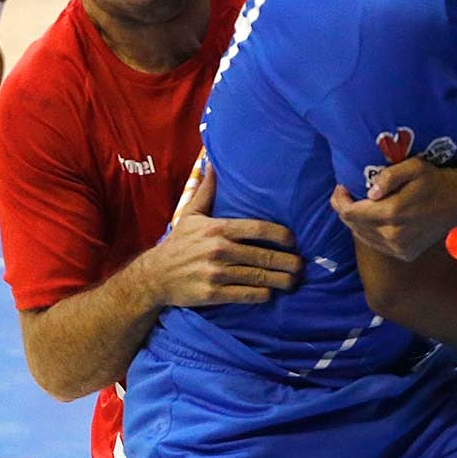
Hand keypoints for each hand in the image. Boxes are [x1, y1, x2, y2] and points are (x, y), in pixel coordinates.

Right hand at [145, 165, 302, 306]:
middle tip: (302, 265)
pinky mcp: (213, 294)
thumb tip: (213, 163)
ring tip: (293, 281)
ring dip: (282, 280)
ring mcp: (217, 273)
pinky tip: (270, 293)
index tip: (294, 241)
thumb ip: (207, 190)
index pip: (259, 229)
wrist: (154, 276)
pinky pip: (247, 295)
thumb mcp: (190, 214)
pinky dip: (263, 294)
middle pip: (265, 256)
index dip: (282, 235)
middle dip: (289, 262)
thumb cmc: (178, 243)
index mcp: (218, 229)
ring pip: (260, 277)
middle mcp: (220, 250)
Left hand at [329, 159, 456, 262]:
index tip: (341, 188)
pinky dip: (369, 232)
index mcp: (392, 214)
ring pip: (363, 237)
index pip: (350, 213)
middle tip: (346, 195)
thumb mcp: (414, 167)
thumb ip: (389, 176)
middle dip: (345, 209)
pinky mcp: (405, 254)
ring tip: (359, 206)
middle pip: (354, 226)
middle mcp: (393, 236)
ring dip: (357, 221)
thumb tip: (369, 193)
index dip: (340, 200)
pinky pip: (376, 244)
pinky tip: (373, 220)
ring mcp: (399, 248)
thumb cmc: (435, 180)